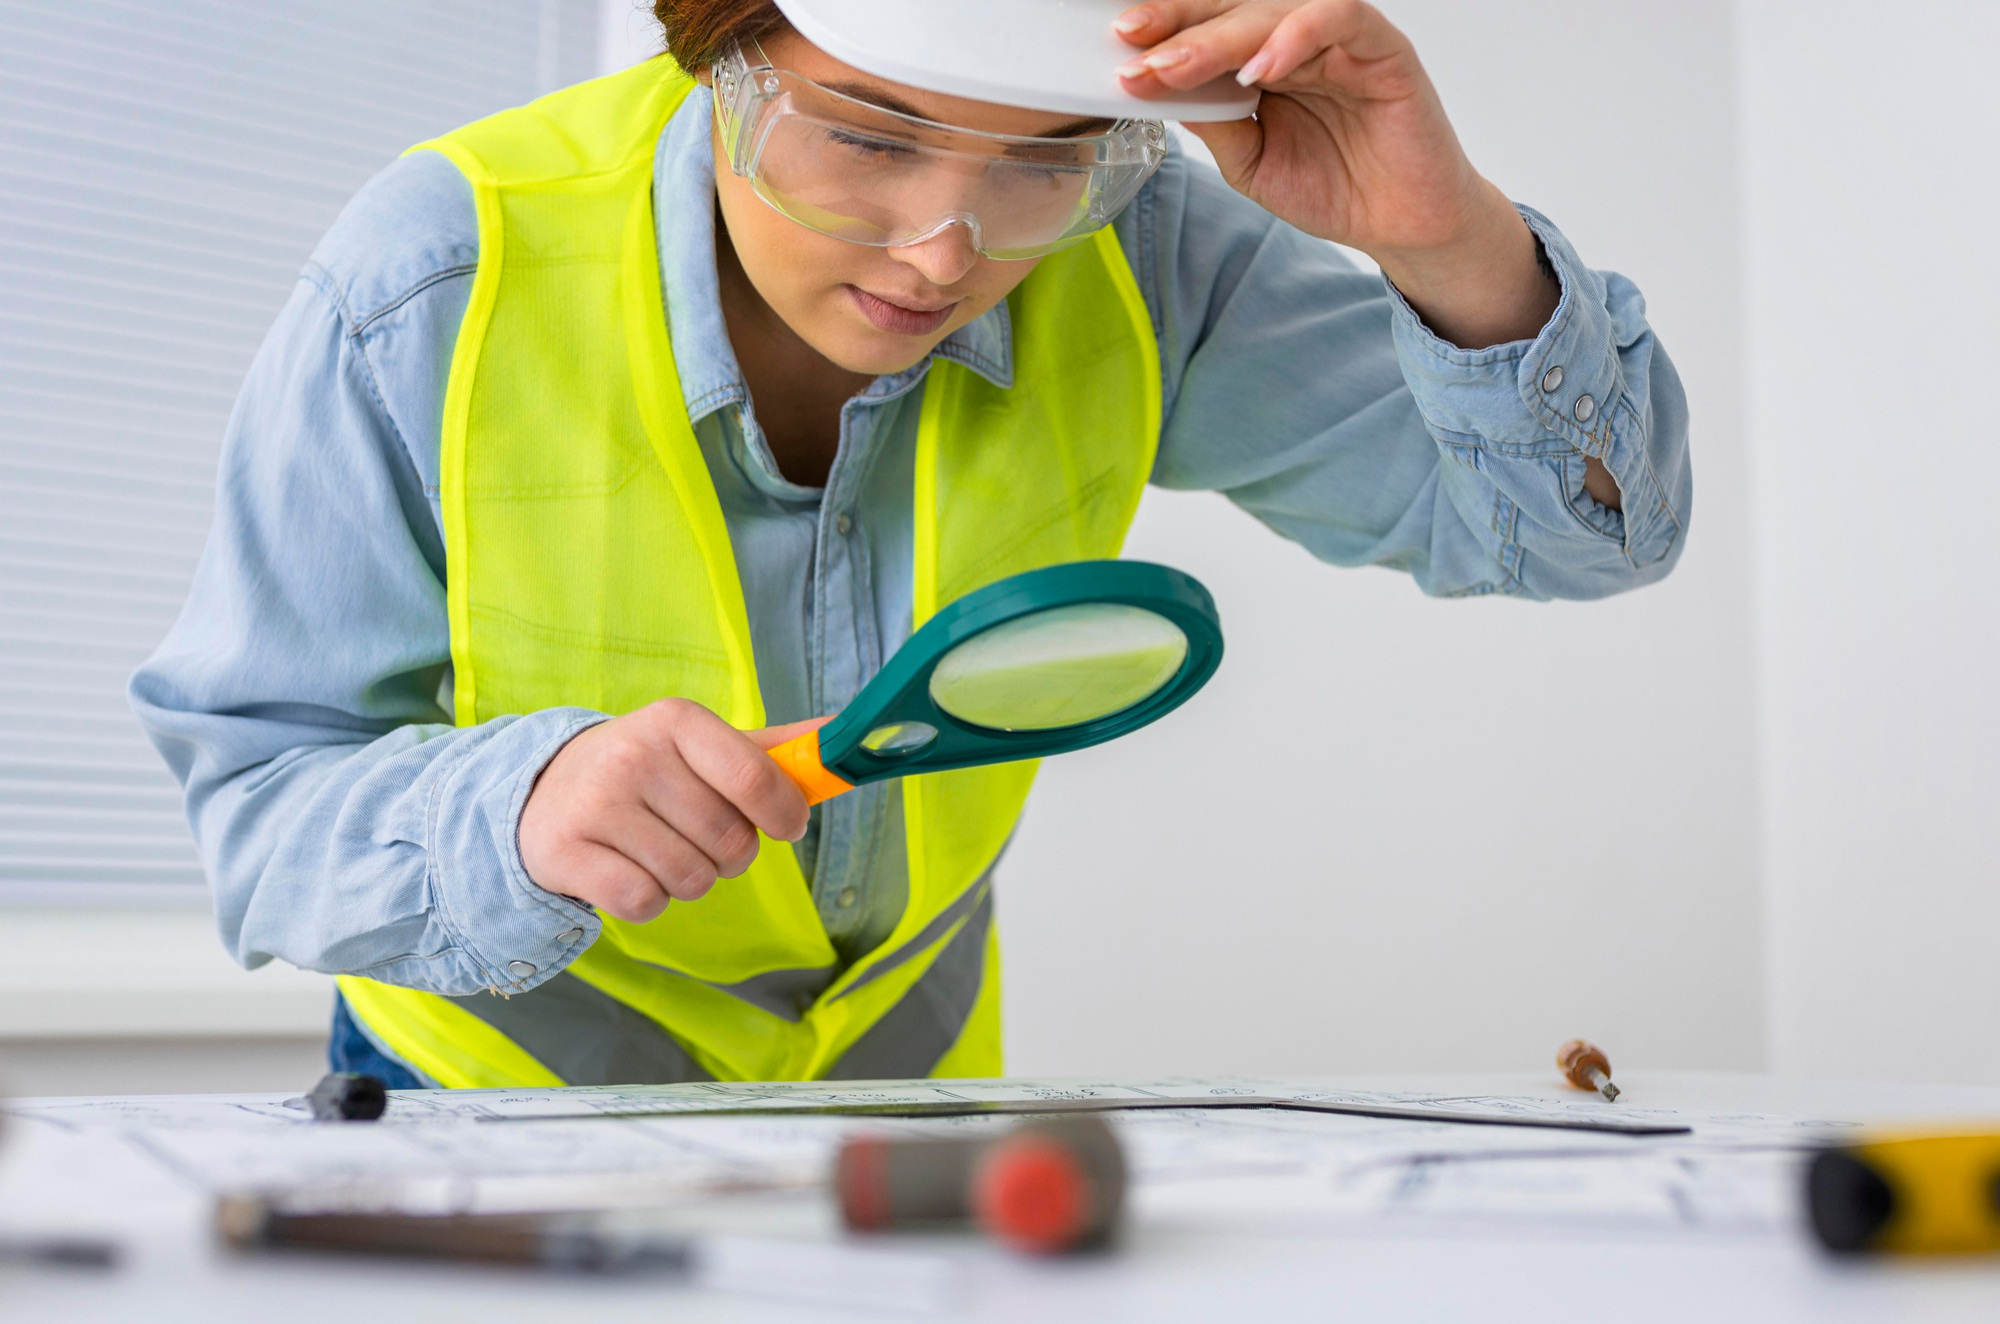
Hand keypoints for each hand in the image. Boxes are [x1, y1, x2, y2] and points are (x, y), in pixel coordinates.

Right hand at [519, 700, 820, 922]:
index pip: (754, 776)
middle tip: (697, 837)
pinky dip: (648, 901)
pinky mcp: (564, 852)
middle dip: (729, 855)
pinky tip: (626, 870)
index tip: (787, 827)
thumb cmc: (646, 774)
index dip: (785, 813)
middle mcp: (633, 755)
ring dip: (688, 879)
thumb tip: (842, 738)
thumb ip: (774, 751)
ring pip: (691, 878)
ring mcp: (595, 804)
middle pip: (730, 840)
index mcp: (676, 720)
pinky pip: (644, 903)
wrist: (540, 793)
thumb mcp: (703, 749)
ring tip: (657, 850)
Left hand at [1113, 0, 1557, 348]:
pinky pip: (1339, 19)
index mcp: (1264, 58)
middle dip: (1177, 23)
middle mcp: (1299, 39)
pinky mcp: (1383, 49)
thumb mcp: (1251, 163)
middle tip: (1132, 41)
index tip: (1117, 46)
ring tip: (1177, 67)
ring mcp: (1341, 40)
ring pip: (1275, 9)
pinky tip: (1260, 70)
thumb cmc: (1334, 187)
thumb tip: (1155, 89)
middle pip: (1232, 7)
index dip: (1164, 30)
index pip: (1209, 27)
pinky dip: (1295, 37)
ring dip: (1221, 36)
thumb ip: (1213, 123)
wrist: (1402, 226)